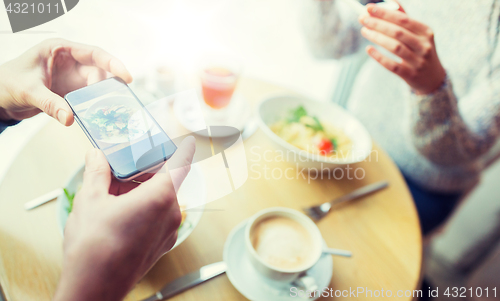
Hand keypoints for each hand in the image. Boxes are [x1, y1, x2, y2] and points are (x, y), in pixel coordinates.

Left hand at [0, 38, 131, 124]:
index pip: (93, 53)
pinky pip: (89, 99)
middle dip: (108, 86)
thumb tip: (70, 118)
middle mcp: (69, 62)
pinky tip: (100, 117)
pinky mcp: (71, 92)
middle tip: (116, 102)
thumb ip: (50, 103)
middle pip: (99, 71)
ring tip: (110, 111)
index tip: (127, 77)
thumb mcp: (28, 91)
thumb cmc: (7, 83)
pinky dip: (95, 107)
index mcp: (59, 50)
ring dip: (103, 98)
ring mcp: (71, 78)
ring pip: (97, 86)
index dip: (113, 63)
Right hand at [53, 136, 195, 300]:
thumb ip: (97, 172)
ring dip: (145, 191)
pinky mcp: (162, 245)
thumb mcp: (90, 200)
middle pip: (168, 182)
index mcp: (160, 196)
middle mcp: (172, 214)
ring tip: (116, 190)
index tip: (188, 141)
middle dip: (149, 171)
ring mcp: (169, 232)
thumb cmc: (94, 247)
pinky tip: (122, 211)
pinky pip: (159, 218)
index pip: (180, 164)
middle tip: (128, 164)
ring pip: (162, 201)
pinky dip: (146, 209)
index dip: (184, 150)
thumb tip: (96, 156)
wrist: (94, 289)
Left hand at [359, 4, 445, 94]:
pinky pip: (392, 65)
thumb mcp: (418, 34)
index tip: (369, 8)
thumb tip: (390, 1)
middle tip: (362, 19)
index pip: (403, 19)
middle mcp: (424, 46)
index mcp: (426, 32)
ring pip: (395, 47)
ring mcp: (418, 61)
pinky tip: (369, 49)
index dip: (385, 13)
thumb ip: (405, 18)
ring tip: (364, 31)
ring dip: (377, 38)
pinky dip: (379, 57)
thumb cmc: (420, 50)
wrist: (432, 78)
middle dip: (378, 24)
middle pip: (398, 32)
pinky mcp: (410, 75)